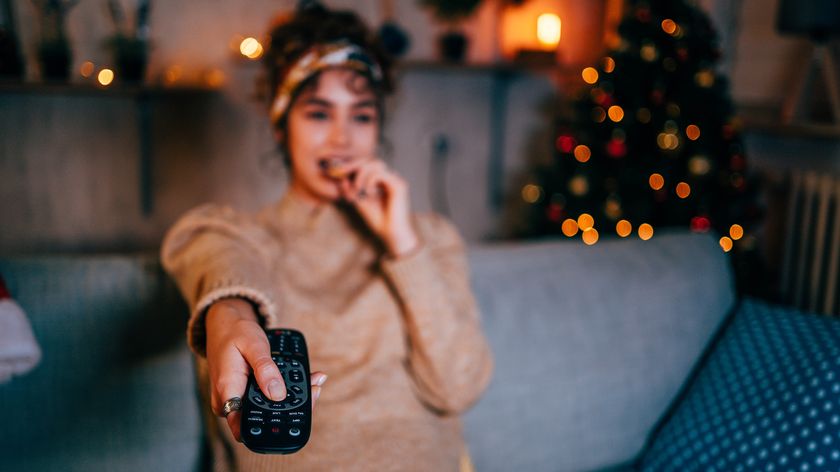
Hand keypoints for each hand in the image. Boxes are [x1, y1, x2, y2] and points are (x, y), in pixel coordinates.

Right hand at [205, 298, 326, 441]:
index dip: (271, 427)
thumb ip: (265, 370)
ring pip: (265, 410)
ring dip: (290, 399)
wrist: (224, 324)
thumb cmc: (235, 332)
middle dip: (290, 408)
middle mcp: (228, 402)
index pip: (244, 428)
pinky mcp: (244, 395)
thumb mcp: (253, 345)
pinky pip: (264, 399)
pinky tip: (302, 380)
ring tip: (313, 381)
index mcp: (227, 391)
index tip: (296, 414)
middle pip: (261, 419)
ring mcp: (236, 399)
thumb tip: (278, 395)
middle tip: (315, 388)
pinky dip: (282, 390)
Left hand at [330, 158, 419, 256]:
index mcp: (381, 182)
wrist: (392, 234)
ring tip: (358, 190)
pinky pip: (380, 174)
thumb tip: (341, 178)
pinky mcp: (399, 185)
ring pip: (375, 164)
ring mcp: (395, 180)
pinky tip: (369, 194)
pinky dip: (370, 181)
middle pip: (370, 161)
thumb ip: (352, 190)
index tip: (337, 170)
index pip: (366, 166)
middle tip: (341, 172)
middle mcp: (389, 178)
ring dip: (361, 175)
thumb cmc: (379, 221)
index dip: (352, 165)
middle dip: (353, 165)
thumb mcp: (360, 202)